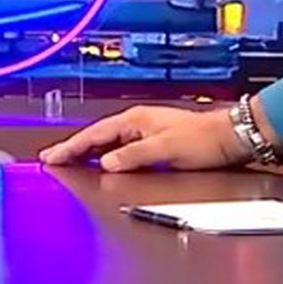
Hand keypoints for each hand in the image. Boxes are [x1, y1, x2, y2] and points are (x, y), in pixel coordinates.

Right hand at [38, 105, 248, 172]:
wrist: (232, 137)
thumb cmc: (203, 141)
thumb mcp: (165, 150)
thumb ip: (133, 156)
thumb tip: (106, 163)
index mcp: (134, 120)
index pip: (94, 136)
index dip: (71, 147)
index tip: (51, 156)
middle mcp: (137, 122)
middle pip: (96, 137)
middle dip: (72, 147)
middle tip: (51, 158)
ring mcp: (145, 130)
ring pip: (107, 141)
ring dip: (87, 151)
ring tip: (68, 160)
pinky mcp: (154, 140)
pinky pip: (119, 147)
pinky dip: (104, 154)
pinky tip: (101, 162)